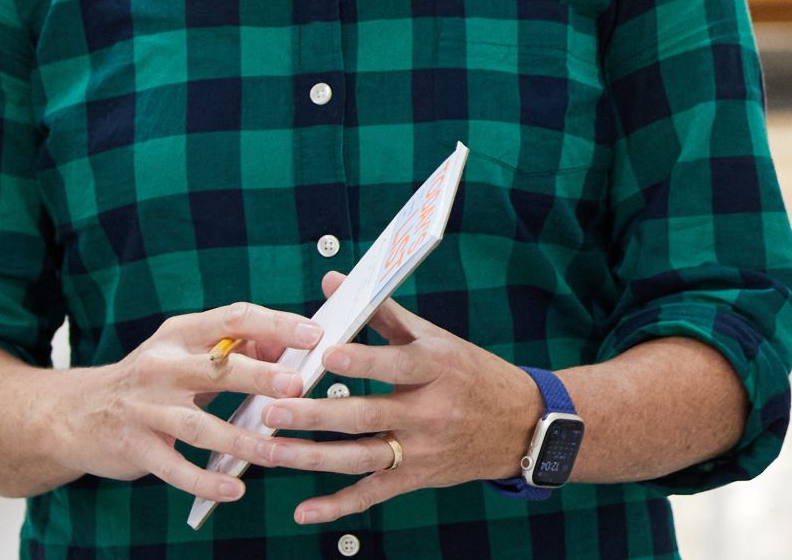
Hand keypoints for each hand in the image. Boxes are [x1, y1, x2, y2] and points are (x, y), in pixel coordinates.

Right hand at [47, 303, 330, 508]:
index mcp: (180, 335)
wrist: (74, 413)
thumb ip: (234, 348)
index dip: (275, 324)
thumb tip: (290, 346)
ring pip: (200, 425)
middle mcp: (162, 366)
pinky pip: (175, 467)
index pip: (233, 318)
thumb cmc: (148, 381)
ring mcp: (145, 408)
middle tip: (297, 386)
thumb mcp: (182, 352)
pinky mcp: (134, 445)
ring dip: (243, 440)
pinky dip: (205, 480)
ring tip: (279, 453)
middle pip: (218, 368)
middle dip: (259, 377)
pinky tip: (234, 488)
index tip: (312, 333)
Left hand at [253, 273, 549, 525]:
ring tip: (270, 452)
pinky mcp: (417, 478)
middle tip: (273, 410)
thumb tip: (332, 280)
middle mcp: (430, 412)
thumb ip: (382, 313)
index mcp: (437, 368)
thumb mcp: (437, 339)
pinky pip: (373, 495)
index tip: (327, 354)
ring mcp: (422, 450)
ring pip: (361, 458)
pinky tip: (303, 511)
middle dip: (316, 415)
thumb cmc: (470, 374)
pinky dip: (337, 506)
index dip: (364, 361)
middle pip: (367, 415)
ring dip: (312, 458)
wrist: (520, 426)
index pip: (398, 365)